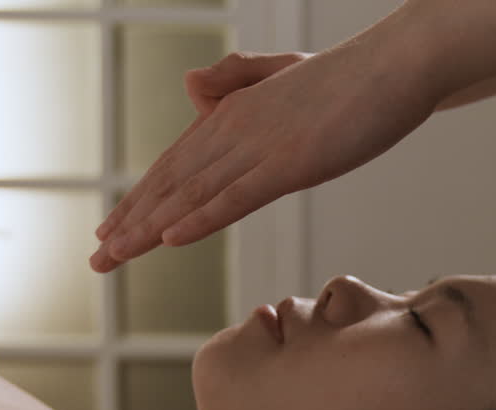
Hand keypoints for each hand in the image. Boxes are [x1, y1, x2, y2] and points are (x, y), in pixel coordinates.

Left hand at [91, 43, 440, 272]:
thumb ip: (237, 82)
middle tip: (96, 259)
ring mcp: (261, 146)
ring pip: (193, 194)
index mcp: (235, 113)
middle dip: (130, 223)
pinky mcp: (291, 162)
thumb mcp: (286, 77)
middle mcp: (236, 128)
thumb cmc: (353, 78)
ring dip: (148, 230)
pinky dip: (199, 218)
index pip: (177, 164)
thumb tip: (190, 88)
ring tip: (111, 258)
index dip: (141, 199)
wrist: (400, 63)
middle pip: (172, 183)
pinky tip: (168, 239)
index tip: (112, 231)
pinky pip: (236, 196)